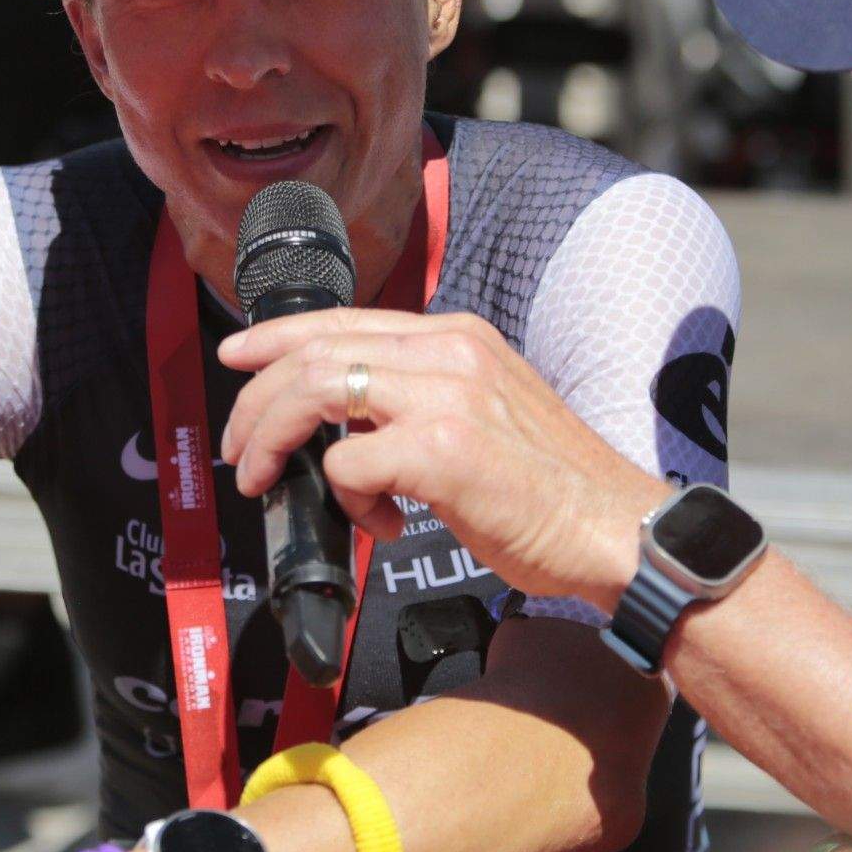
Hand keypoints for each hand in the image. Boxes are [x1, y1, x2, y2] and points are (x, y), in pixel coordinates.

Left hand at [218, 310, 667, 611]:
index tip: (236, 355)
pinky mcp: (442, 450)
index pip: (344, 320)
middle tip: (238, 451)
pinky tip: (381, 525)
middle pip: (315, 352)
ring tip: (267, 480)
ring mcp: (447, 396)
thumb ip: (421, 398)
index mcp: (458, 336)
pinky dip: (345, 500)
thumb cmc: (552, 489)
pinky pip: (348, 463)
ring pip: (316, 392)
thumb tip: (343, 424)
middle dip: (256, 401)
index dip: (277, 335)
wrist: (615, 530)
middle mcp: (450, 351)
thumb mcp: (485, 411)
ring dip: (273, 439)